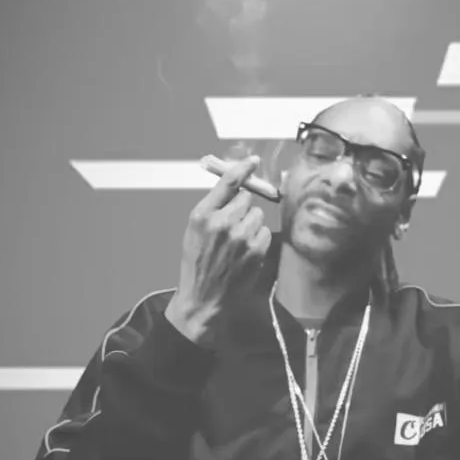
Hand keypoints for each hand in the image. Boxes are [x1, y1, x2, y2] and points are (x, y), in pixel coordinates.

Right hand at [164, 155, 272, 347]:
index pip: (227, 182)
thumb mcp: (194, 230)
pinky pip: (265, 232)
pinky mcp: (256, 251)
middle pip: (246, 198)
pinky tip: (245, 253)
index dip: (242, 168)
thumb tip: (236, 185)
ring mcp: (241, 237)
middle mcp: (222, 223)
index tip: (253, 160)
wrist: (202, 298)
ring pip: (258, 215)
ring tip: (237, 242)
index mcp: (202, 214)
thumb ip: (213, 206)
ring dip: (251, 224)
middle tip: (232, 225)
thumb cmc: (197, 262)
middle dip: (242, 208)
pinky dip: (258, 240)